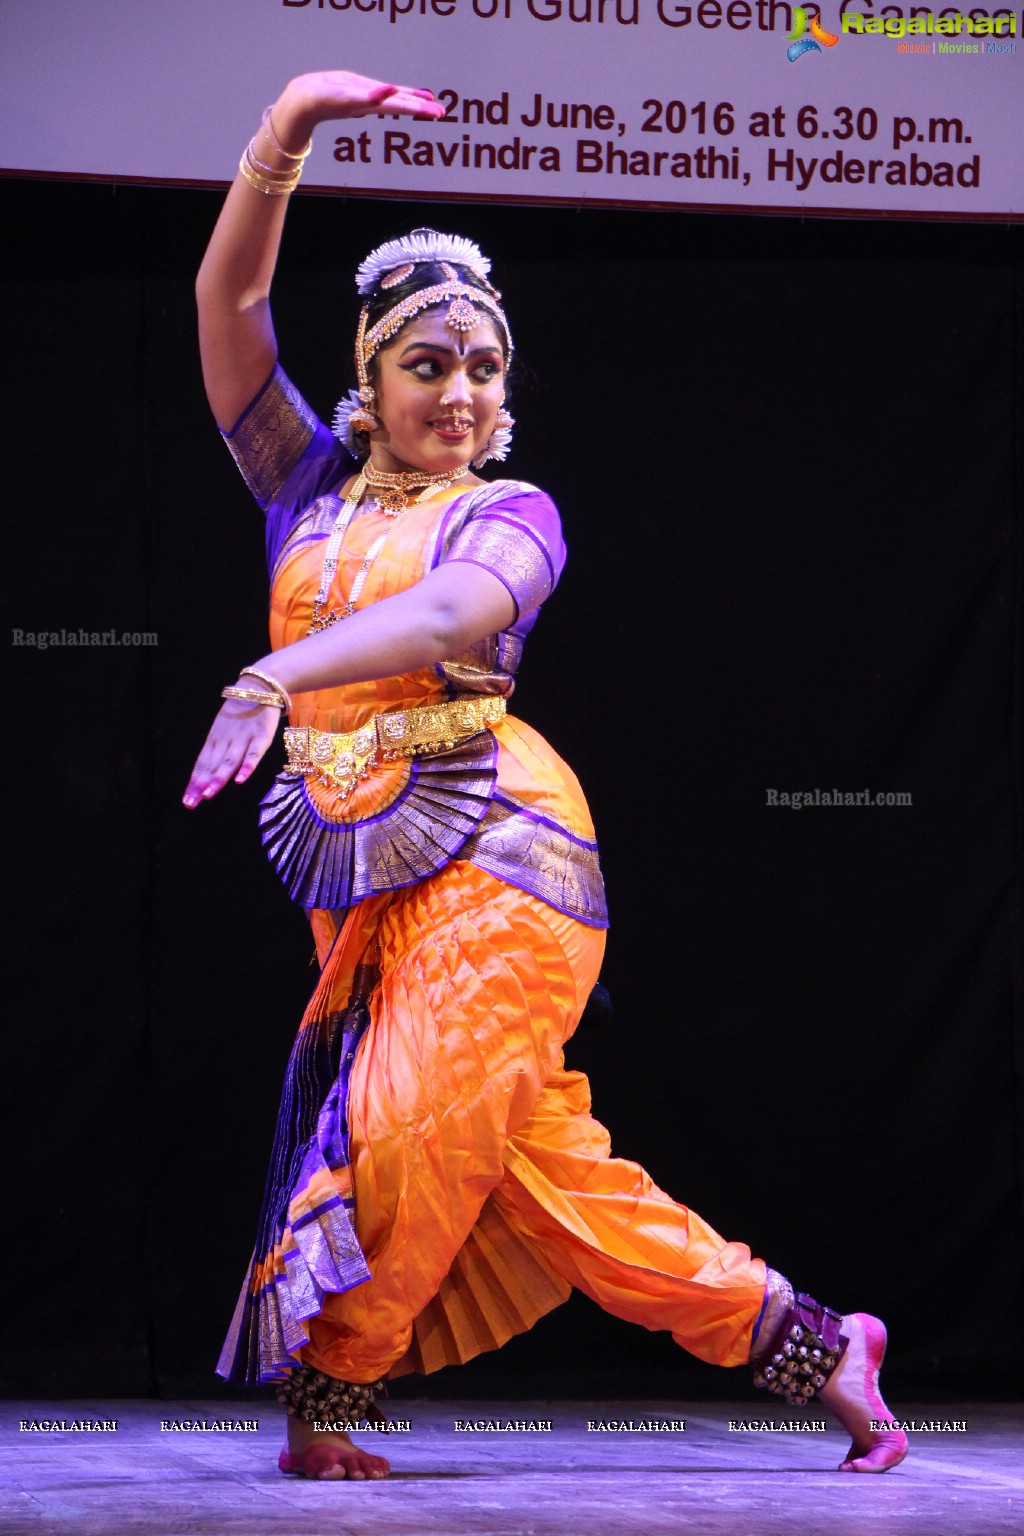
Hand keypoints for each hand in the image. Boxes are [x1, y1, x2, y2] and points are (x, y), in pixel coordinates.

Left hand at [183, 696, 280, 807]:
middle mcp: (226, 740)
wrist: (260, 686)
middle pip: (212, 765)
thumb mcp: (224, 728)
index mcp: (215, 738)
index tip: (187, 799)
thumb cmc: (241, 711)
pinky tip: (240, 779)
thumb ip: (218, 748)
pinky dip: (247, 766)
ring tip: (208, 794)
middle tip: (192, 803)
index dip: (194, 781)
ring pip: (229, 761)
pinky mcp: (262, 736)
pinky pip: (254, 753)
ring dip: (218, 778)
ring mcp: (243, 738)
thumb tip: (205, 772)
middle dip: (201, 784)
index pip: (202, 763)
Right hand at [275, 69, 445, 146]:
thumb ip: (371, 95)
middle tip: (443, 111)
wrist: (303, 100)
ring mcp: (367, 97)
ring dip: (413, 100)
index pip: (402, 106)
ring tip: (430, 101)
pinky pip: (382, 91)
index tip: (438, 112)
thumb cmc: (322, 100)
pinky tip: (401, 90)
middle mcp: (373, 103)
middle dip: (423, 108)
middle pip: (403, 104)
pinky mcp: (359, 89)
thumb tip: (392, 92)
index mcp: (373, 104)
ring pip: (395, 98)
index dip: (420, 108)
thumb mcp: (347, 95)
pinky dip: (395, 91)